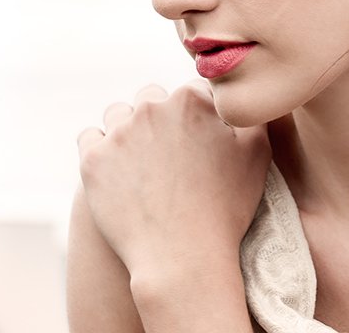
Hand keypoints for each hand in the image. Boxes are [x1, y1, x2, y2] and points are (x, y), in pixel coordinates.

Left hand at [77, 80, 270, 281]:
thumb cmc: (226, 208)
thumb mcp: (257, 154)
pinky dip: (102, 148)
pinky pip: (91, 137)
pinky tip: (118, 168)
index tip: (201, 138)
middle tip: (172, 151)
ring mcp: (118, 133)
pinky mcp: (92, 160)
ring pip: (119, 114)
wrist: (182, 257)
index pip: (193, 91)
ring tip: (143, 159)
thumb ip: (250, 114)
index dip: (200, 114)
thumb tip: (241, 97)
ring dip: (129, 129)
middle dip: (162, 118)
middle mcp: (152, 108)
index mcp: (193, 100)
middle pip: (153, 98)